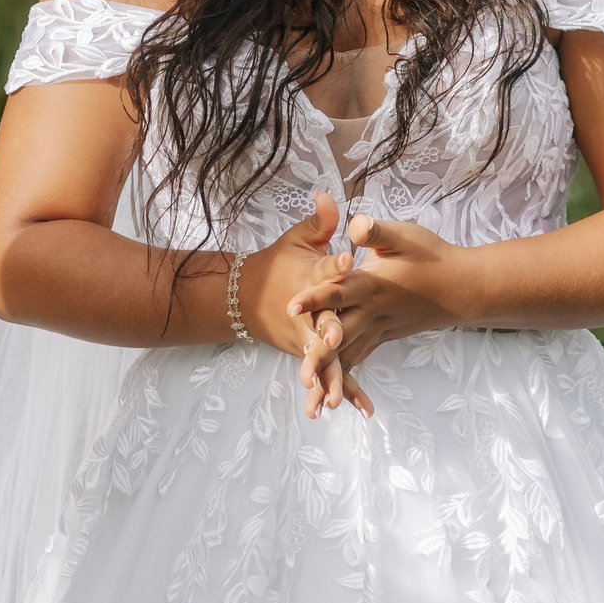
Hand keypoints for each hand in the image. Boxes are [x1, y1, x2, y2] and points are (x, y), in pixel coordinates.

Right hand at [234, 198, 364, 417]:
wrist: (246, 297)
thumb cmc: (278, 265)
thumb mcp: (296, 240)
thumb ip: (318, 221)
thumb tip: (328, 193)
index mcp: (307, 278)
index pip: (322, 268)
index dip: (334, 262)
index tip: (347, 259)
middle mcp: (306, 311)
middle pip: (318, 319)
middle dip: (328, 329)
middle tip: (338, 336)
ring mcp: (304, 335)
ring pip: (319, 356)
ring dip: (330, 375)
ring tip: (342, 399)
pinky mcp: (306, 351)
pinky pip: (325, 372)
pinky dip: (339, 389)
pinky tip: (358, 409)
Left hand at [289, 215, 479, 415]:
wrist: (462, 288)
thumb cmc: (432, 257)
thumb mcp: (405, 236)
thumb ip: (377, 232)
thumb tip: (355, 221)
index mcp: (373, 285)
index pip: (339, 291)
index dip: (316, 296)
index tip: (291, 305)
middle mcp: (373, 313)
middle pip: (342, 336)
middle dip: (320, 356)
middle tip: (301, 375)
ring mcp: (379, 329)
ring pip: (350, 356)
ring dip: (332, 377)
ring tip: (312, 400)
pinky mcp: (382, 337)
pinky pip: (360, 360)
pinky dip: (347, 379)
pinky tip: (331, 397)